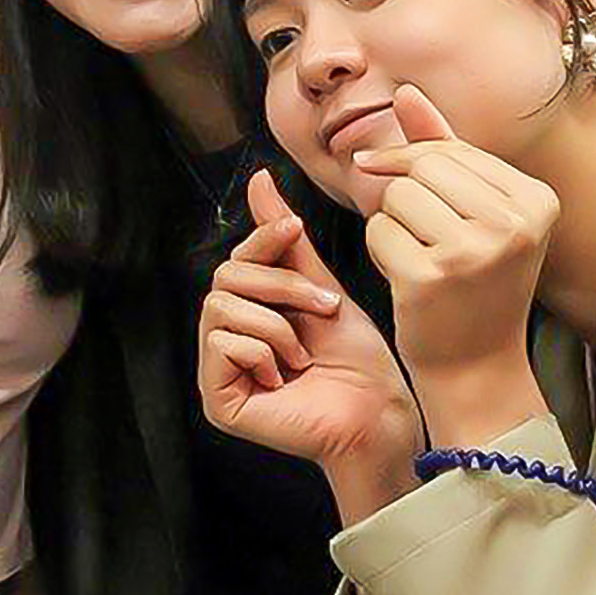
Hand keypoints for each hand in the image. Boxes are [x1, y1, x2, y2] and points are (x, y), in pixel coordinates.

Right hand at [200, 170, 422, 513]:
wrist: (378, 415)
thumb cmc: (358, 361)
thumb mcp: (321, 289)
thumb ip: (286, 242)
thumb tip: (259, 179)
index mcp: (251, 312)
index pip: (236, 259)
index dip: (263, 241)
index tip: (293, 231)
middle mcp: (227, 337)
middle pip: (225, 277)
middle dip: (281, 287)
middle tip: (323, 310)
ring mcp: (218, 369)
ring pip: (221, 308)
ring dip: (277, 326)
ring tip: (304, 354)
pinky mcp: (217, 398)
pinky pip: (222, 344)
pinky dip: (263, 354)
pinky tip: (286, 378)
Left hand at [354, 85, 556, 401]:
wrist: (476, 364)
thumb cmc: (472, 281)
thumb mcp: (472, 209)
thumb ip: (440, 147)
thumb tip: (406, 92)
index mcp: (536, 199)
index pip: (446, 150)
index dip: (413, 167)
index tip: (423, 204)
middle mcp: (516, 222)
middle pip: (418, 168)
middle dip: (405, 199)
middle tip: (430, 241)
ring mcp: (476, 251)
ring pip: (394, 196)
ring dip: (393, 227)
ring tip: (425, 260)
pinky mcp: (433, 276)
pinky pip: (377, 232)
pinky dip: (382, 254)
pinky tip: (411, 281)